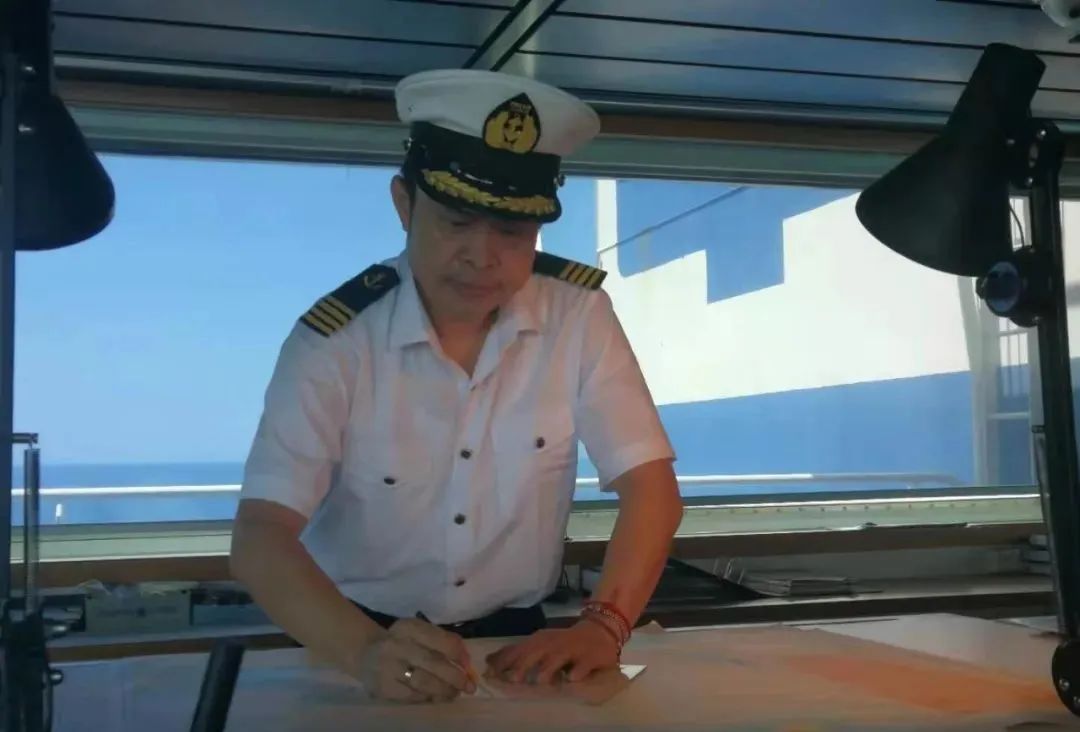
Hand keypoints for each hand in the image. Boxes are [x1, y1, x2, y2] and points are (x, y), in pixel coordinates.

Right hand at [354, 618, 476, 702]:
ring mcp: (387, 667)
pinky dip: (427, 697)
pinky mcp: (382, 686)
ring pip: (423, 682)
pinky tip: (434, 696)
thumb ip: (442, 640)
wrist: (365, 653)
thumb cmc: (402, 642)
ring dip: (444, 690)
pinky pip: (411, 696)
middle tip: (468, 687)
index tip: (467, 665)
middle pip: (433, 663)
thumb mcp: (419, 632)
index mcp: (409, 627)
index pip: (439, 640)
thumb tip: (466, 660)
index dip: (458, 654)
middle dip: (455, 677)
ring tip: (454, 693)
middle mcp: (396, 645)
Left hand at [484, 620, 619, 685]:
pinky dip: (577, 671)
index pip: (519, 648)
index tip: (490, 672)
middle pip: (536, 652)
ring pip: (559, 657)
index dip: (504, 660)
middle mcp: (554, 643)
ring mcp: (573, 649)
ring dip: (549, 668)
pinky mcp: (590, 658)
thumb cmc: (563, 642)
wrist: (599, 631)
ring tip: (539, 680)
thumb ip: (516, 653)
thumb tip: (487, 661)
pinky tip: (571, 678)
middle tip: (513, 679)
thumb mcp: (539, 644)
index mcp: (540, 640)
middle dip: (524, 664)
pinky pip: (582, 666)